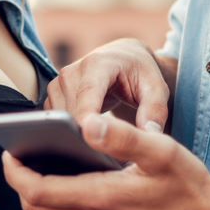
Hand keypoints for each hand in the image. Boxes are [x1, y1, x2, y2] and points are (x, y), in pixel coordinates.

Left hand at [3, 114, 209, 209]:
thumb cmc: (188, 185)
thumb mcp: (161, 150)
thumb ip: (122, 135)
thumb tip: (88, 122)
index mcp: (103, 201)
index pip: (37, 191)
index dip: (15, 172)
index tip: (10, 152)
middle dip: (22, 184)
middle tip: (24, 159)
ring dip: (37, 203)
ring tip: (42, 176)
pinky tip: (67, 201)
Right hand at [45, 39, 170, 131]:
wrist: (123, 59)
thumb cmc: (141, 74)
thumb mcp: (156, 89)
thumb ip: (154, 111)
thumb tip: (149, 135)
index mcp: (98, 64)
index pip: (87, 95)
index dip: (88, 119)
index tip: (94, 140)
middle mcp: (72, 71)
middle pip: (72, 112)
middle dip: (89, 133)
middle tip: (112, 150)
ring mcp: (59, 82)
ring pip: (62, 119)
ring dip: (80, 133)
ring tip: (104, 138)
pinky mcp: (53, 94)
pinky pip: (56, 120)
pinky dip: (71, 129)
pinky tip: (91, 131)